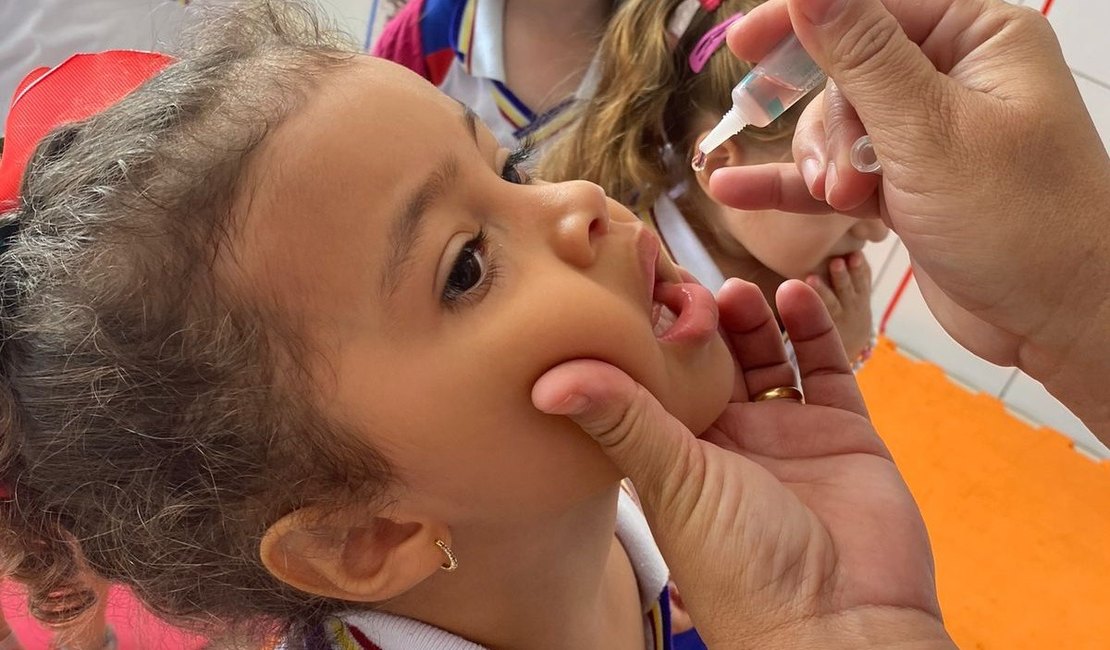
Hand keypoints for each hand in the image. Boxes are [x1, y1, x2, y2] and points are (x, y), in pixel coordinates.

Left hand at [533, 279, 951, 648]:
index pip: (659, 383)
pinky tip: (796, 295)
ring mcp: (789, 439)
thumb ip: (621, 421)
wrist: (841, 623)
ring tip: (735, 290)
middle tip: (687, 280)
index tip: (634, 288)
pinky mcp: (845, 437)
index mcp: (680, 457)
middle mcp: (732, 445)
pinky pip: (828, 372)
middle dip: (702, 322)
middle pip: (715, 364)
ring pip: (770, 360)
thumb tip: (544, 381)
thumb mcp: (671, 482)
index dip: (649, 339)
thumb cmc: (741, 568)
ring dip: (754, 321)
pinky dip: (814, 331)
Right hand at [708, 0, 1109, 434]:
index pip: (871, 7)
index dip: (801, 24)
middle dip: (828, 123)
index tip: (742, 47)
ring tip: (845, 203)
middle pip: (845, 70)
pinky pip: (833, 173)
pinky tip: (736, 190)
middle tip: (838, 172)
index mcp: (977, 38)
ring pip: (834, 126)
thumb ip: (861, 56)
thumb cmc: (1023, 224)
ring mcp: (927, 135)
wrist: (1060, 322)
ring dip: (822, 164)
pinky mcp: (906, 186)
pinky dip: (792, 183)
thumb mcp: (930, 132)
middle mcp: (952, 77)